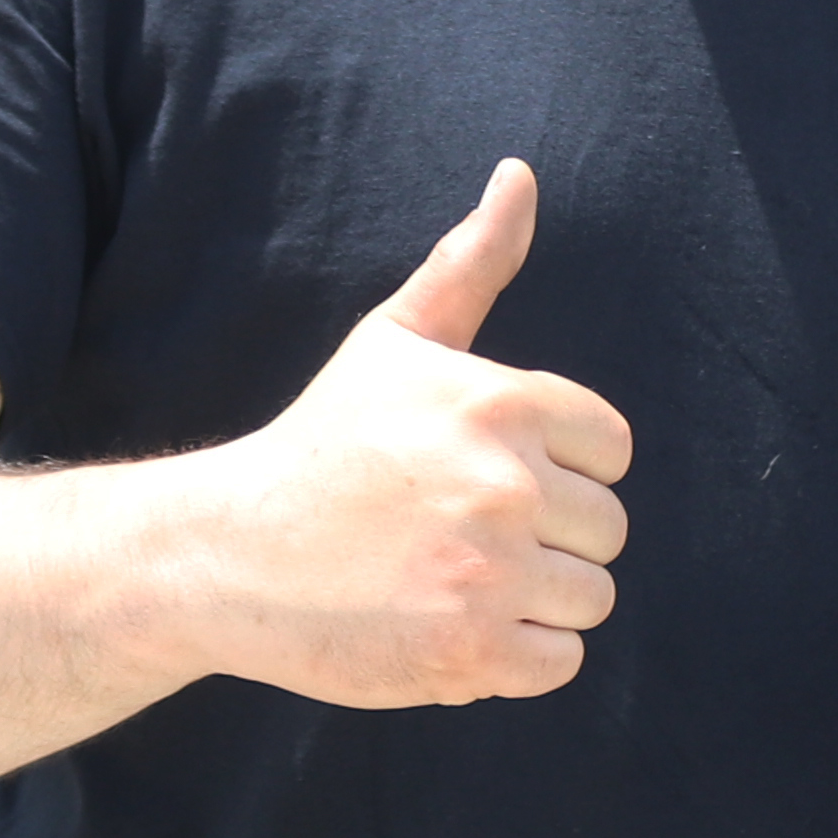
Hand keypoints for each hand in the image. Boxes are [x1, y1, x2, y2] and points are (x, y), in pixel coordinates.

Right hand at [153, 160, 632, 708]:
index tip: (486, 476)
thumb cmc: (323, 443)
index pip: (612, 451)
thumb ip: (472, 262)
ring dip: (533, 602)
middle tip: (458, 536)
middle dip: (546, 539)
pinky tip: (450, 628)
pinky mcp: (470, 653)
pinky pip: (560, 663)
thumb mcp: (396, 341)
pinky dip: (516, 660)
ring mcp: (488, 573)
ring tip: (453, 581)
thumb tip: (521, 174)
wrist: (225, 553)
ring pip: (591, 597)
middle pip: (606, 530)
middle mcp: (505, 483)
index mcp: (503, 402)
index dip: (558, 468)